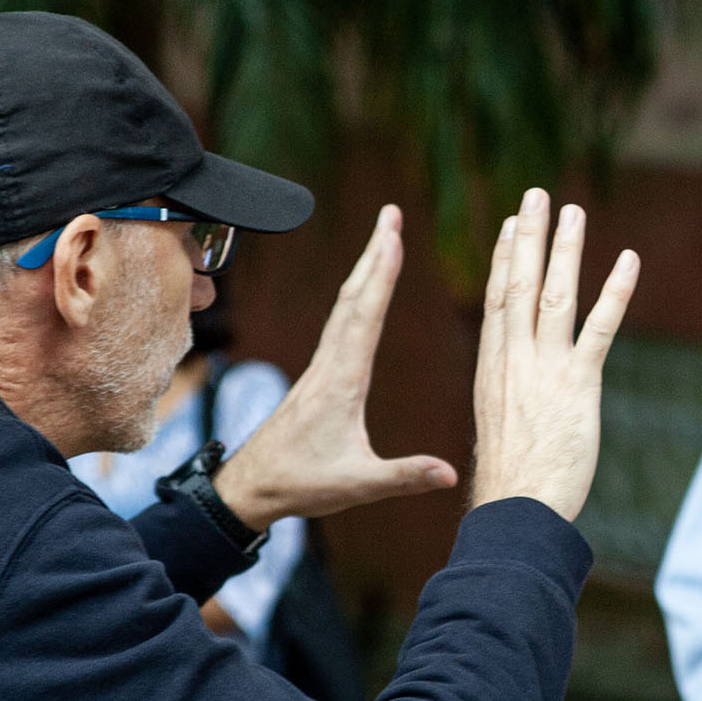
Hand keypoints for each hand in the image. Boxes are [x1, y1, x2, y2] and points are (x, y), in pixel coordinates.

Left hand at [215, 205, 458, 529]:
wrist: (250, 487)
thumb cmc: (300, 485)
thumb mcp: (356, 485)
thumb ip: (404, 476)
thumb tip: (450, 473)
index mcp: (342, 382)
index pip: (366, 316)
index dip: (382, 274)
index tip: (394, 236)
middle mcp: (329, 366)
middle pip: (354, 298)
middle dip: (375, 253)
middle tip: (391, 213)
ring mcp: (320, 369)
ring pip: (345, 307)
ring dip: (366, 269)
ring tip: (384, 238)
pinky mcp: (317, 378)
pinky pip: (339, 324)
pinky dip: (356, 297)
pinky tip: (362, 291)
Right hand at [468, 189, 639, 519]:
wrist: (516, 507)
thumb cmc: (510, 481)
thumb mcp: (499, 427)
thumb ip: (509, 397)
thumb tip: (514, 394)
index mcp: (493, 368)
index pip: (497, 301)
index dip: (501, 259)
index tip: (507, 225)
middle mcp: (514, 359)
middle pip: (519, 284)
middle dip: (527, 236)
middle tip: (535, 195)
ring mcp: (545, 368)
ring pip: (554, 295)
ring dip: (565, 249)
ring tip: (572, 211)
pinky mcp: (579, 383)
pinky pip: (600, 327)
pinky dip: (615, 291)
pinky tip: (628, 260)